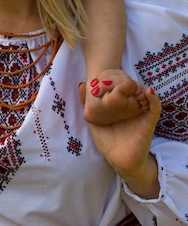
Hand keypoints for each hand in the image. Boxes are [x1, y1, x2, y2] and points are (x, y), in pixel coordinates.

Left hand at [79, 82, 161, 198]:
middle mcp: (131, 106)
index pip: (120, 86)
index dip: (115, 78)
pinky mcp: (148, 122)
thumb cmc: (107, 141)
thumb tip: (82, 84)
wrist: (119, 161)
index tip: (104, 77)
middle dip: (125, 81)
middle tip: (116, 78)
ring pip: (144, 94)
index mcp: (119, 105)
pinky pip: (154, 108)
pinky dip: (154, 99)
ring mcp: (141, 113)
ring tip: (130, 83)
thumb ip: (87, 104)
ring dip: (139, 87)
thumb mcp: (93, 120)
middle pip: (132, 87)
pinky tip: (149, 92)